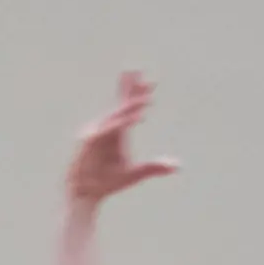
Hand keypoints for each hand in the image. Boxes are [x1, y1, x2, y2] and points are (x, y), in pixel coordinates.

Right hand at [66, 71, 178, 204]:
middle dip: (130, 89)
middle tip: (139, 70)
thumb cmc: (106, 182)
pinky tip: (137, 117)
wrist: (86, 194)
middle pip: (121, 104)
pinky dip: (122, 123)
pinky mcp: (89, 142)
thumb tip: (178, 166)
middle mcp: (107, 129)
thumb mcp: (134, 174)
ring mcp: (97, 133)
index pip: (129, 109)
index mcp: (118, 133)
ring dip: (131, 107)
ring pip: (117, 116)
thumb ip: (154, 168)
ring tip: (147, 99)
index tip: (150, 80)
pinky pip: (108, 130)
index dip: (138, 94)